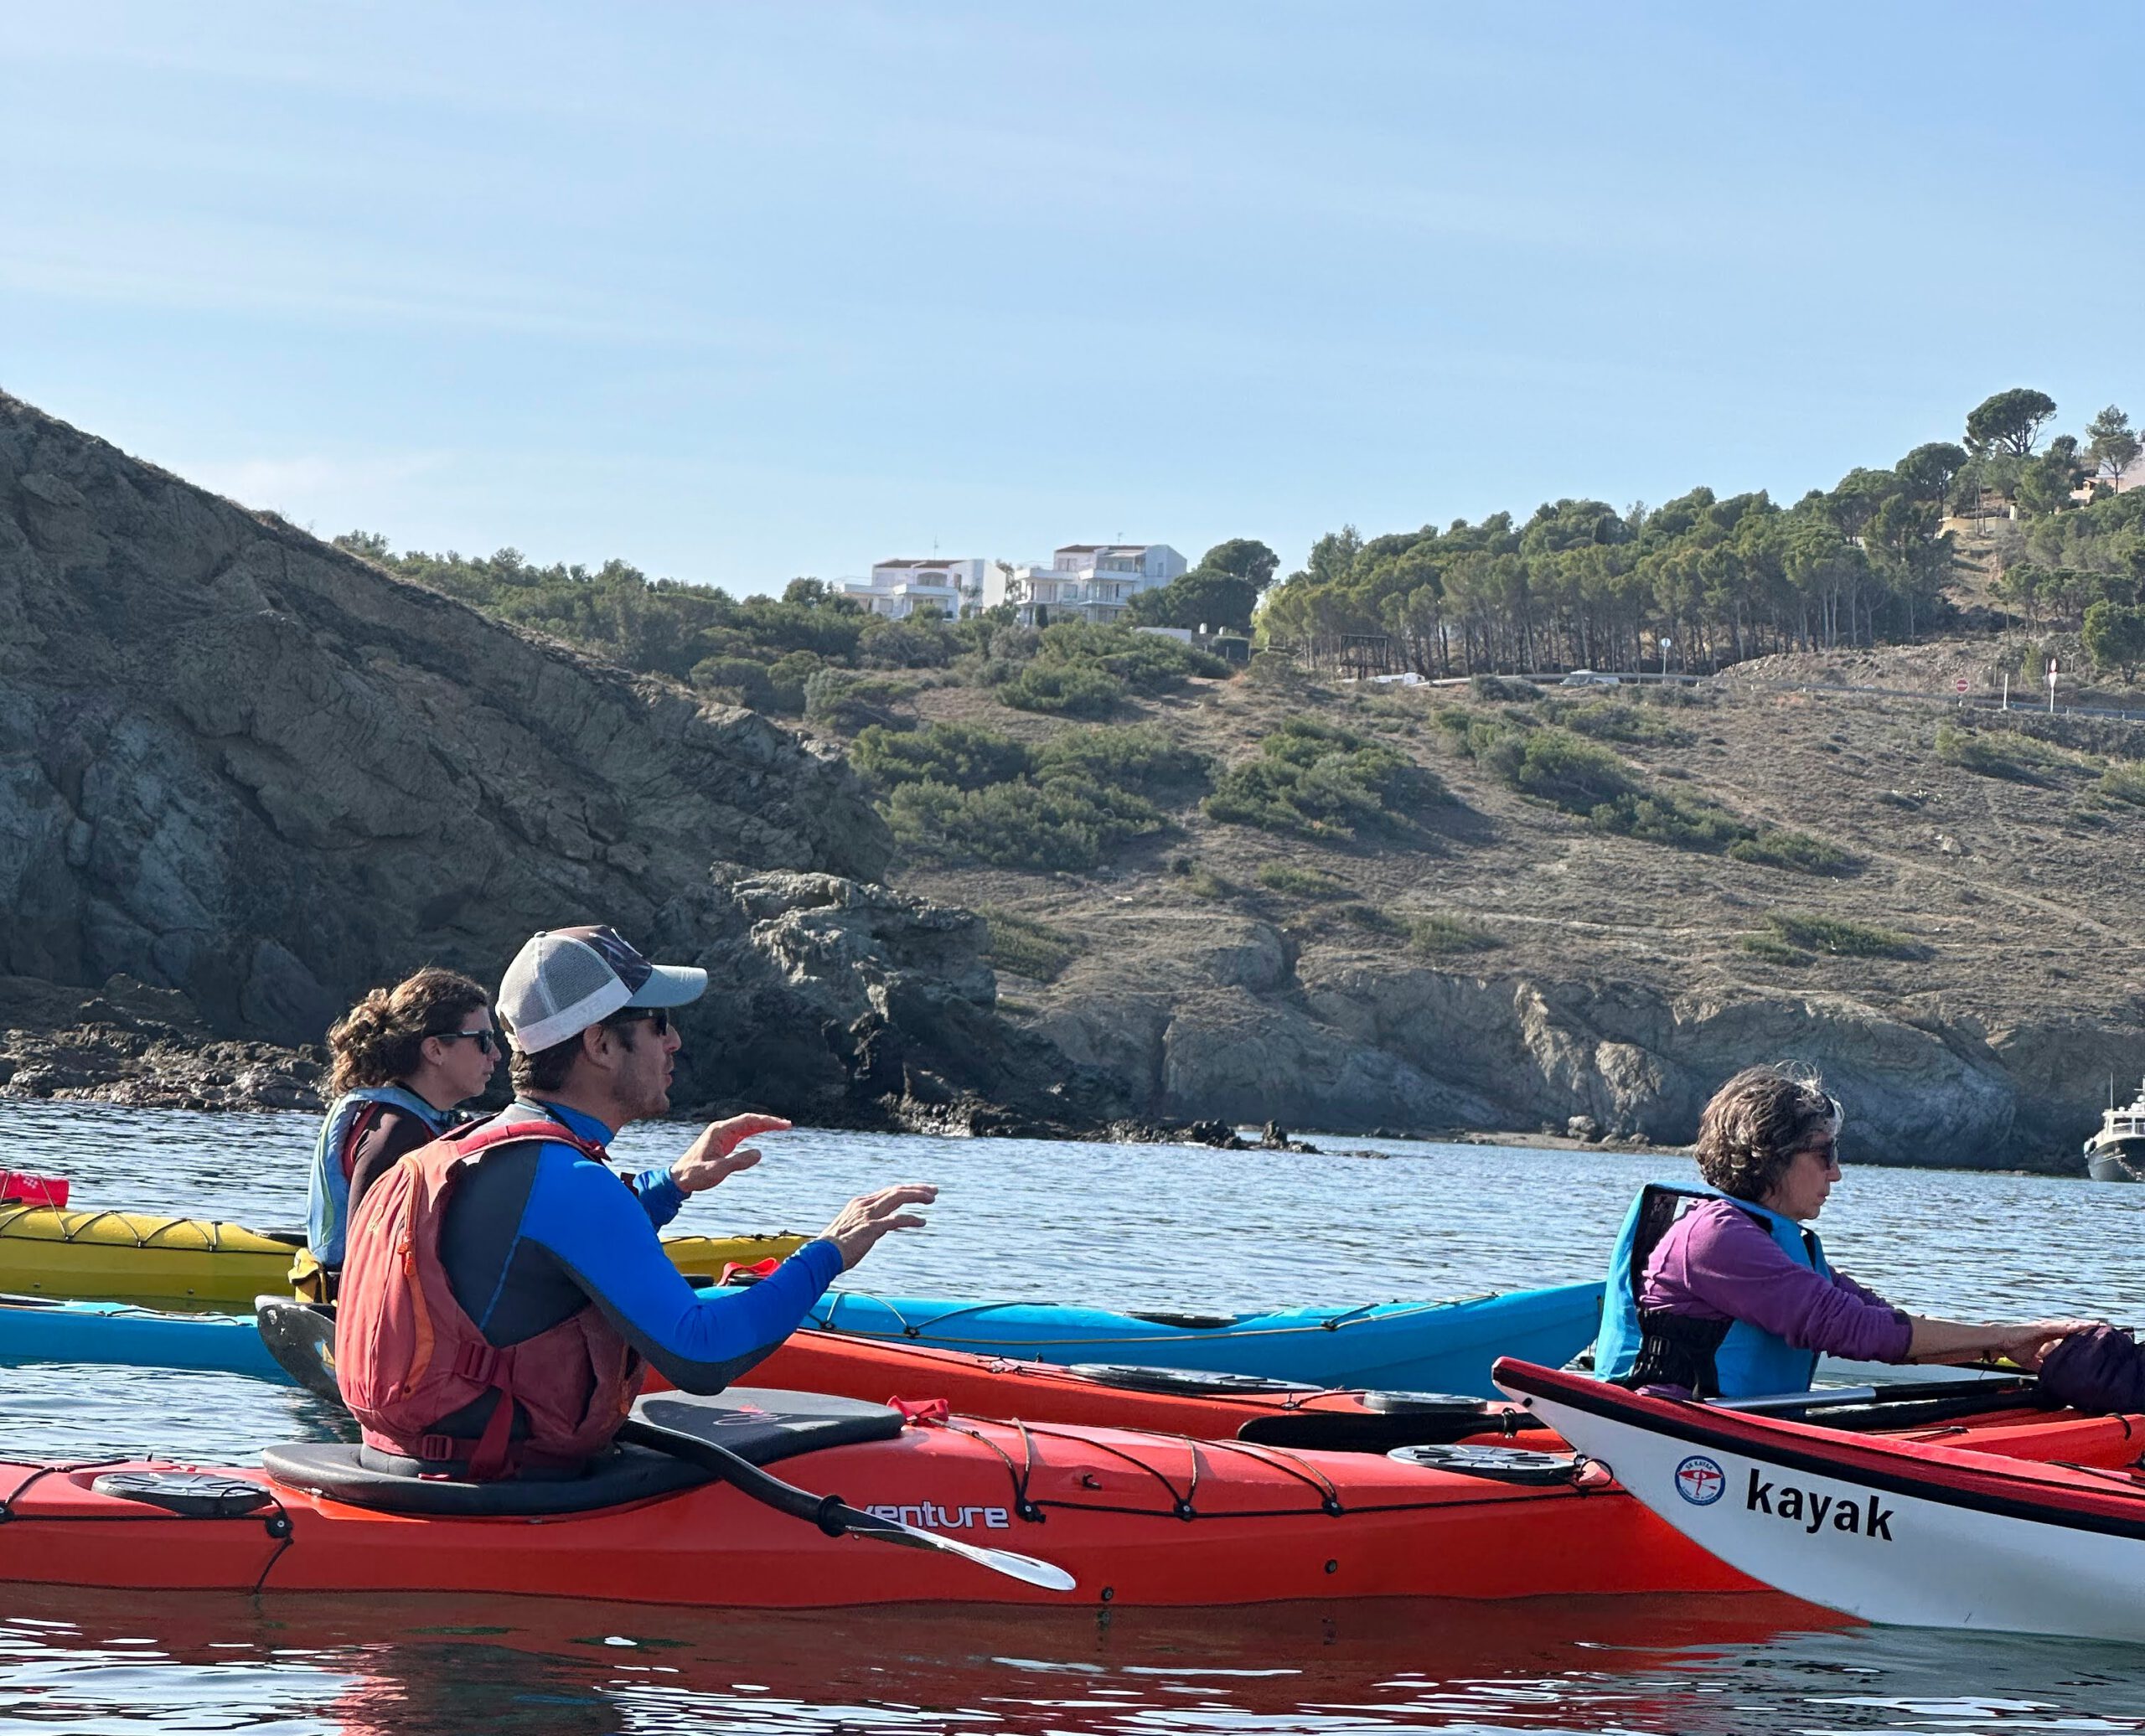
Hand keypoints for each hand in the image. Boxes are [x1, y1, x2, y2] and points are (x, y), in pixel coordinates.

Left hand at [670, 1114, 791, 1194]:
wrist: (678, 1180)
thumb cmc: (694, 1175)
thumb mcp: (717, 1171)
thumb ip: (737, 1162)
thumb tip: (759, 1153)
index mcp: (719, 1131)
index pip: (748, 1121)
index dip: (767, 1122)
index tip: (783, 1125)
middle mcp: (722, 1129)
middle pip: (750, 1121)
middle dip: (769, 1122)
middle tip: (787, 1125)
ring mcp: (722, 1135)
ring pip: (747, 1126)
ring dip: (764, 1126)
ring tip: (782, 1127)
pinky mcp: (723, 1143)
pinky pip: (743, 1134)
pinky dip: (756, 1133)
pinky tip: (765, 1133)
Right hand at [820, 1183, 936, 1269]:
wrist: (822, 1256)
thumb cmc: (835, 1248)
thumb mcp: (852, 1230)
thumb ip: (868, 1224)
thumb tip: (882, 1227)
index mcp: (860, 1203)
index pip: (888, 1191)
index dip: (906, 1190)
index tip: (921, 1191)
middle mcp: (865, 1204)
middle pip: (896, 1190)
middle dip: (916, 1189)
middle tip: (934, 1190)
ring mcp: (868, 1215)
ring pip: (897, 1198)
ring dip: (917, 1196)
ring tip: (932, 1199)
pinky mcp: (871, 1228)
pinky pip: (896, 1219)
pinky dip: (911, 1219)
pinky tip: (923, 1222)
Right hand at [1997, 1318, 2101, 1371]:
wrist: (2000, 1341)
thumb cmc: (2012, 1348)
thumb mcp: (2031, 1361)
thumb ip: (2041, 1365)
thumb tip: (2050, 1376)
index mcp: (2047, 1335)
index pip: (2067, 1334)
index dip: (2080, 1333)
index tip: (2093, 1335)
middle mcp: (2047, 1329)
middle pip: (2071, 1327)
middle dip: (2085, 1327)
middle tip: (2101, 1326)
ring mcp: (2044, 1326)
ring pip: (2067, 1325)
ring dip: (2081, 1324)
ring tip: (2095, 1324)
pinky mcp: (2040, 1327)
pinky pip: (2058, 1326)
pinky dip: (2069, 1326)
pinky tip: (2078, 1326)